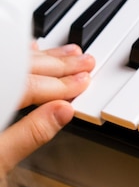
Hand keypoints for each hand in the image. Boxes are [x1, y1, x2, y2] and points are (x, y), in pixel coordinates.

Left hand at [0, 43, 93, 172]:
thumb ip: (29, 134)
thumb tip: (62, 112)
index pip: (26, 84)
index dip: (60, 84)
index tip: (83, 80)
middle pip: (17, 66)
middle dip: (55, 64)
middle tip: (83, 61)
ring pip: (6, 60)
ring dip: (40, 58)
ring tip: (66, 54)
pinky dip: (16, 58)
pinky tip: (30, 51)